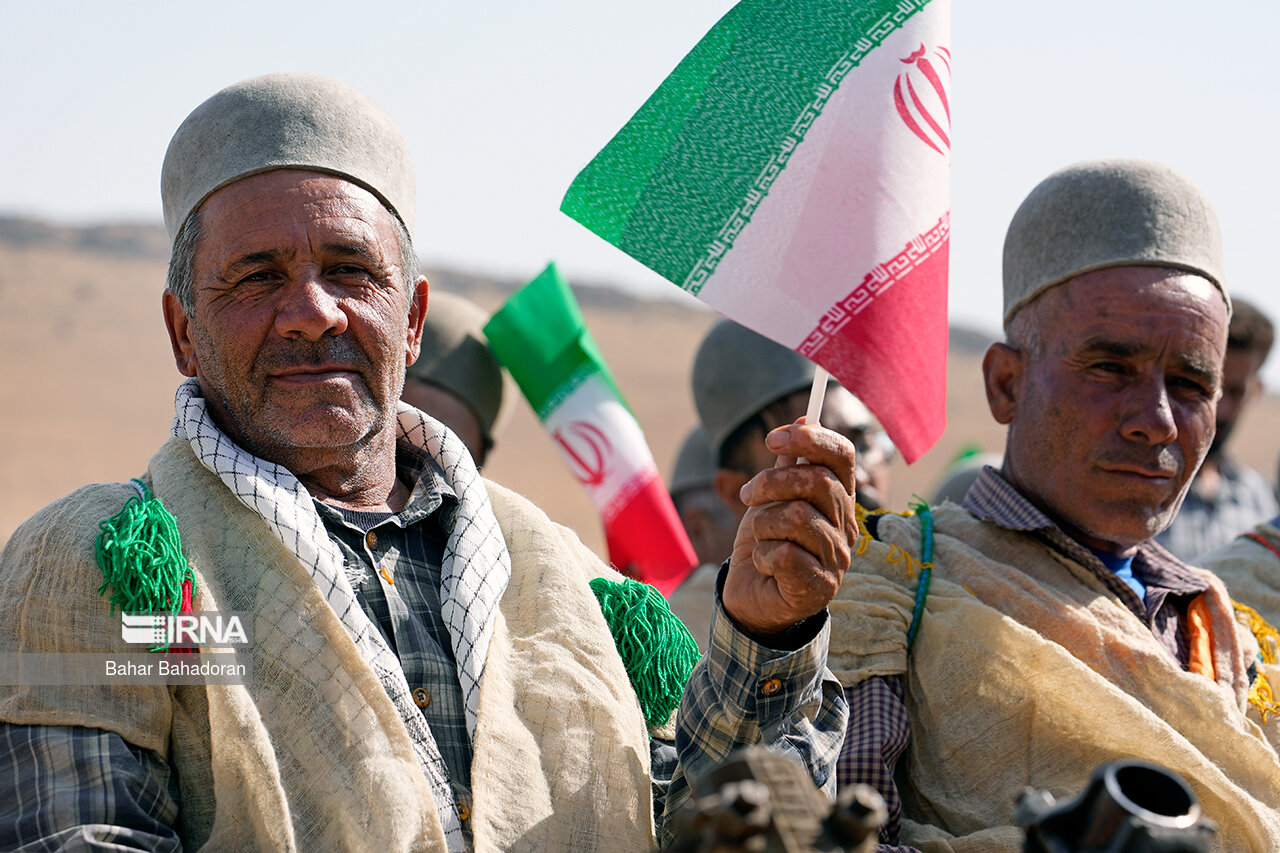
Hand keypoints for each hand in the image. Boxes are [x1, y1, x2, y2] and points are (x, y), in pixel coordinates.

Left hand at [721, 420, 857, 638]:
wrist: (752, 599)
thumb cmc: (766, 543)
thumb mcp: (772, 497)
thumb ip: (789, 462)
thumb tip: (806, 415)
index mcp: (839, 499)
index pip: (842, 456)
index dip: (811, 438)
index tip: (772, 436)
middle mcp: (847, 528)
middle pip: (817, 481)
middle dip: (772, 481)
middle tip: (747, 493)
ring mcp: (837, 559)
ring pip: (798, 516)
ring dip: (764, 523)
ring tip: (759, 537)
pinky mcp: (820, 588)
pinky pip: (785, 553)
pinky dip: (763, 555)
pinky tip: (766, 565)